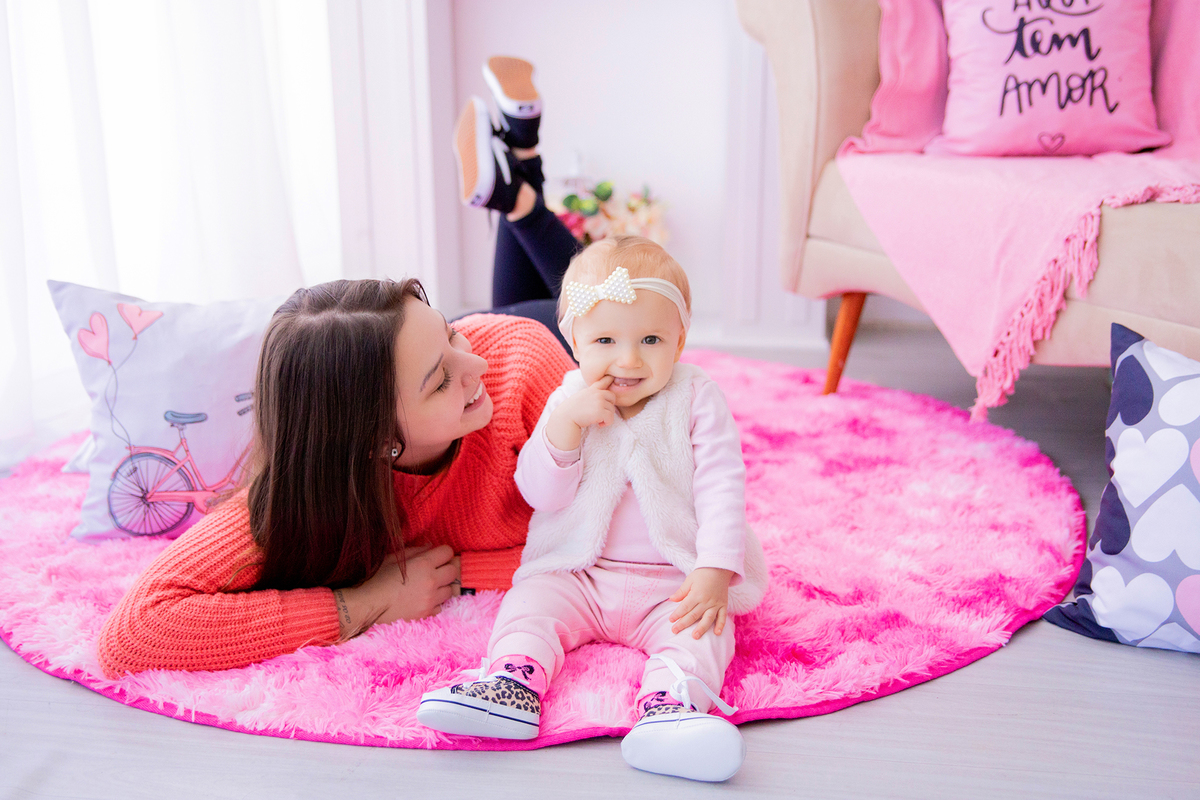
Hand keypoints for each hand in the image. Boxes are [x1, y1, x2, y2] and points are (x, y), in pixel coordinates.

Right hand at [335, 545, 459, 638]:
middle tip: (434, 571)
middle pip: (453, 571)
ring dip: (441, 587)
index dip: (442, 552)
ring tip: (427, 587)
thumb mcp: (393, 558)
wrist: (367, 605)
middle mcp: (431, 581)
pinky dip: (434, 603)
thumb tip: (431, 546)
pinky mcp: (426, 614)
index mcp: (423, 564)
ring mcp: (430, 599)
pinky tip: (422, 600)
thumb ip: (415, 551)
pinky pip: (440, 606)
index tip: (435, 556)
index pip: (447, 552)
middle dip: (445, 569)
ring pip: (449, 590)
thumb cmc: (376, 578)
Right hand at [545, 376, 615, 450]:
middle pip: (612, 397)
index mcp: (591, 389)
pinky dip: (607, 423)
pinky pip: (611, 418)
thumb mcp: (581, 397)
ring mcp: (599, 402)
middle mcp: (596, 393)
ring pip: (612, 410)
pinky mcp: (600, 412)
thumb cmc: (571, 411)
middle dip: (609, 406)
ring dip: (607, 416)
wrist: (565, 419)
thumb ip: (590, 394)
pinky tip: (599, 424)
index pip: (604, 380)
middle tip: (601, 413)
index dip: (610, 379)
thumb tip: (600, 394)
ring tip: (598, 420)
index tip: (613, 379)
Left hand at [669, 567, 733, 638]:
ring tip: (695, 636)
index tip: (671, 620)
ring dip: (701, 628)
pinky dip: (720, 625)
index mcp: (696, 594)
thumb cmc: (702, 574)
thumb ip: (681, 592)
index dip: (677, 614)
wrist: (719, 568)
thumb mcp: (689, 580)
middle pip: (694, 615)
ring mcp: (716, 604)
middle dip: (683, 624)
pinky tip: (717, 633)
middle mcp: (706, 601)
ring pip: (708, 619)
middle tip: (675, 631)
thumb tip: (671, 600)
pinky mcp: (723, 605)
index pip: (685, 607)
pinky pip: (723, 617)